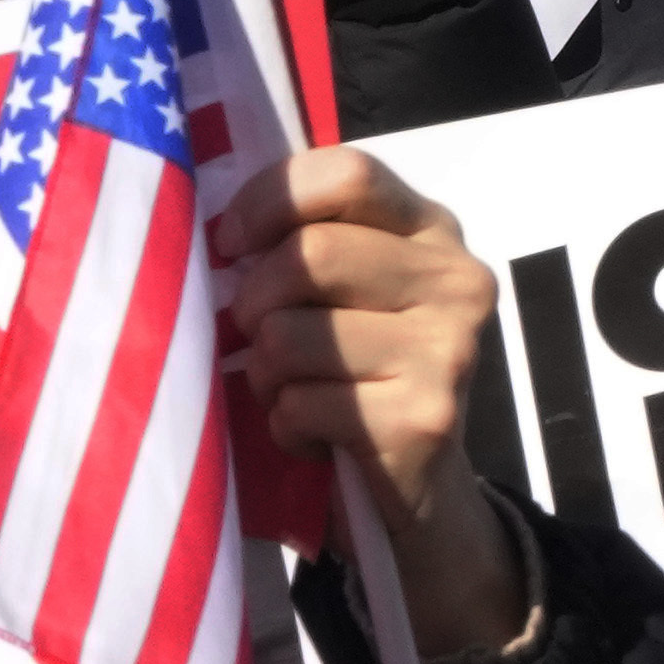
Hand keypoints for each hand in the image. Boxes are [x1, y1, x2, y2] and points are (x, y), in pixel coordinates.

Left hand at [212, 150, 523, 661]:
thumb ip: (302, 242)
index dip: (269, 202)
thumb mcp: (341, 292)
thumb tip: (206, 229)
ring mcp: (449, 348)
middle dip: (254, 301)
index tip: (228, 244)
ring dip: (266, 373)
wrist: (413, 489)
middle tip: (251, 337)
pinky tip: (311, 434)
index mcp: (431, 227)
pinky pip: (305, 403)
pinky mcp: (426, 415)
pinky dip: (286, 425)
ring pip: (295, 333)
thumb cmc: (354, 374)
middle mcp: (457, 278)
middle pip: (313, 253)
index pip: (347, 173)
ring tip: (288, 392)